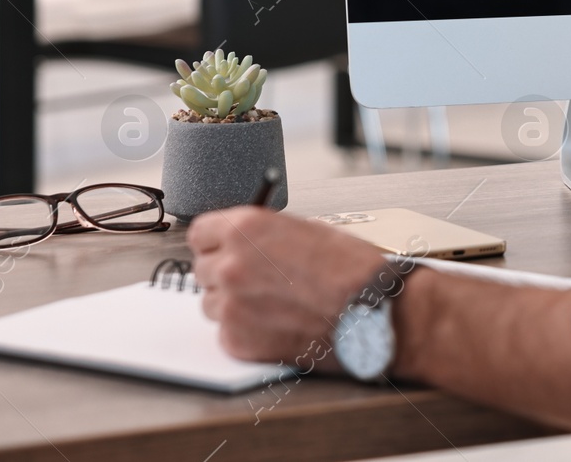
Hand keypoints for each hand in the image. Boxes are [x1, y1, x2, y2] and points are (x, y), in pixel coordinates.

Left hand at [189, 207, 387, 367]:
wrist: (371, 312)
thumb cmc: (350, 270)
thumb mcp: (307, 231)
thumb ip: (265, 236)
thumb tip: (247, 243)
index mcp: (245, 230)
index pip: (200, 233)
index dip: (216, 241)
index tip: (224, 247)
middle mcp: (231, 265)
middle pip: (203, 268)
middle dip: (226, 272)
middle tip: (259, 279)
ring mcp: (231, 306)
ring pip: (212, 302)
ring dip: (234, 302)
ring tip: (273, 303)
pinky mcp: (236, 340)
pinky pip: (226, 332)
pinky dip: (245, 330)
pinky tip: (277, 323)